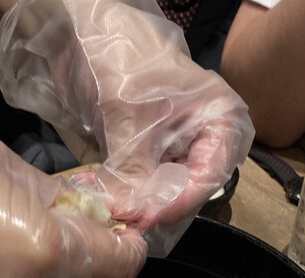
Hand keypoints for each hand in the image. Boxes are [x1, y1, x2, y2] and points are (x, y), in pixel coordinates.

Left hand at [0, 0, 253, 254]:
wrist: (84, 33)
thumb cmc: (121, 60)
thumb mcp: (130, 119)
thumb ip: (134, 171)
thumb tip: (130, 213)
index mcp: (219, 118)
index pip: (209, 175)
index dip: (179, 201)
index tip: (148, 217)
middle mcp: (204, 136)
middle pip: (189, 187)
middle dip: (156, 205)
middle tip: (127, 218)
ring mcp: (177, 144)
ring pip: (165, 188)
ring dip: (139, 202)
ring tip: (113, 208)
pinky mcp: (152, 150)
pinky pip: (145, 180)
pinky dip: (127, 190)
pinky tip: (107, 196)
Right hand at [0, 122, 146, 277]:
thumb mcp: (1, 165)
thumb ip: (56, 196)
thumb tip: (88, 210)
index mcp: (47, 248)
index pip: (122, 264)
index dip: (132, 246)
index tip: (126, 232)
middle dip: (112, 277)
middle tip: (99, 245)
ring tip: (59, 253)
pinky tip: (22, 266)